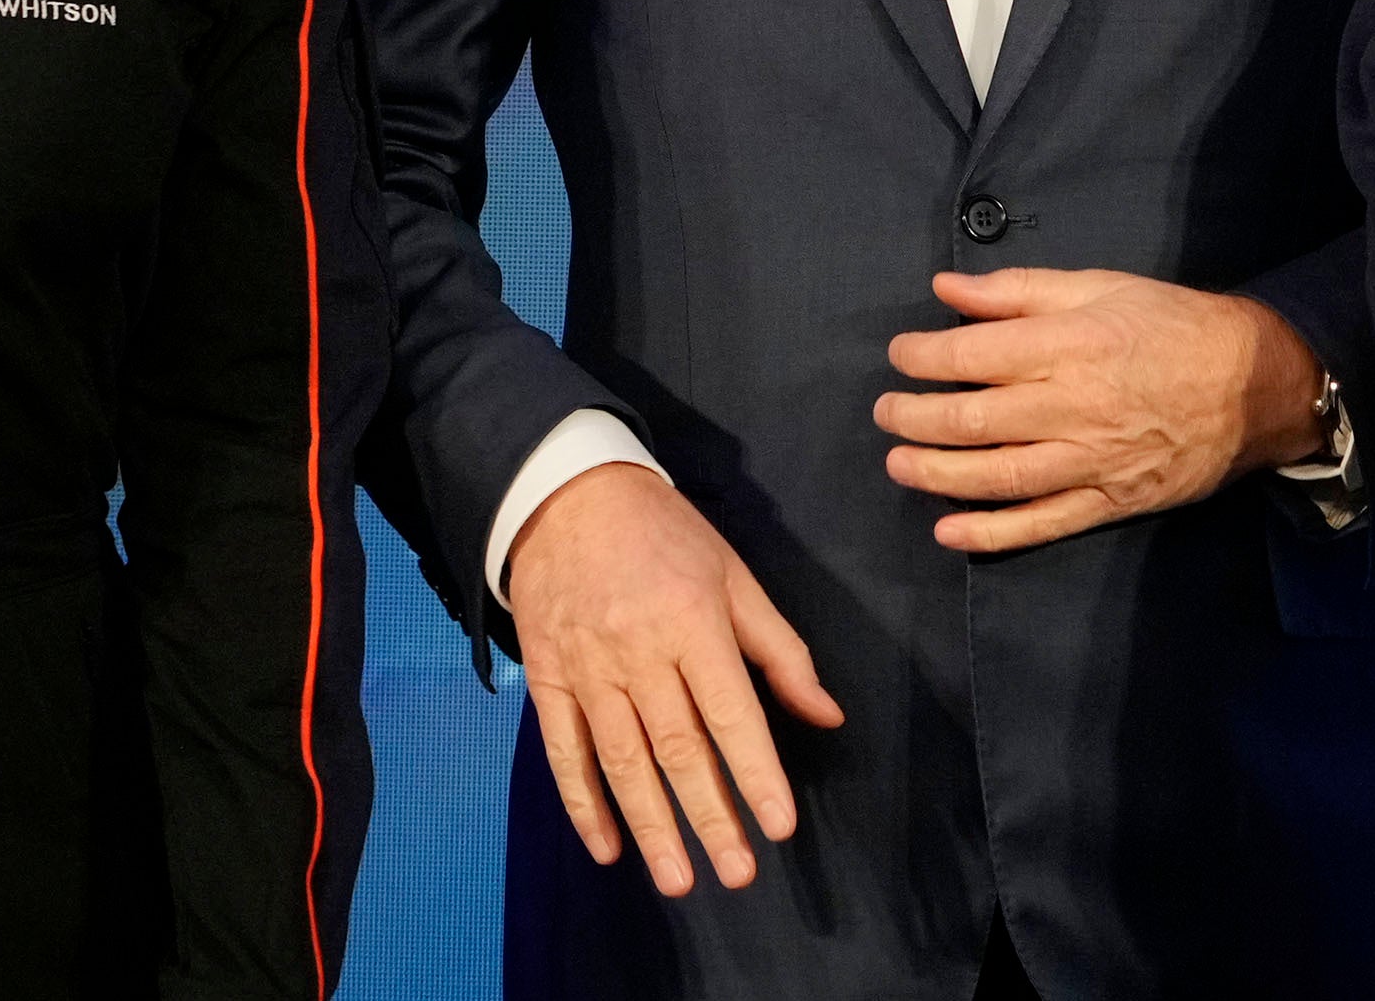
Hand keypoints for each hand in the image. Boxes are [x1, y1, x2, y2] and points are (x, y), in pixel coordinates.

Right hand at [505, 461, 845, 897]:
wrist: (567, 494)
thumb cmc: (664, 534)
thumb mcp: (734, 576)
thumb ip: (780, 650)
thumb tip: (826, 715)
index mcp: (692, 621)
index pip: (731, 712)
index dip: (755, 773)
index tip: (778, 825)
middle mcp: (638, 650)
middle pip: (677, 747)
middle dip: (709, 815)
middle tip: (737, 872)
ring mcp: (587, 667)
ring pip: (622, 760)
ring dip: (652, 824)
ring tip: (679, 879)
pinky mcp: (548, 677)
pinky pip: (564, 750)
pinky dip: (583, 803)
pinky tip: (607, 847)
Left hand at [873, 268, 1324, 553]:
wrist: (1253, 383)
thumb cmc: (1170, 323)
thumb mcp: (1098, 285)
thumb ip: (1018, 290)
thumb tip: (947, 287)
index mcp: (1068, 345)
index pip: (972, 356)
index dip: (923, 356)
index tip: (901, 354)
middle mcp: (1072, 406)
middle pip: (973, 421)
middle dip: (915, 418)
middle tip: (885, 413)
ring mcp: (1090, 461)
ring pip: (998, 476)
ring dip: (937, 475)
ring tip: (899, 465)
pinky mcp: (1109, 501)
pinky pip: (1042, 524)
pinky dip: (992, 534)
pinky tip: (950, 533)